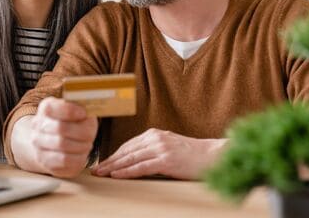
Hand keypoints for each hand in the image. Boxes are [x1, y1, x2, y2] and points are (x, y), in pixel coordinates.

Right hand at [26, 97, 97, 177]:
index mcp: (47, 108)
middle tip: (90, 134)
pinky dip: (78, 158)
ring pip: (63, 146)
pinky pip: (65, 161)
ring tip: (86, 144)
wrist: (54, 142)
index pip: (52, 108)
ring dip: (81, 146)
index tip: (83, 114)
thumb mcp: (78, 109)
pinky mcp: (45, 161)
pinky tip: (81, 153)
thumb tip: (87, 111)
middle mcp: (38, 125)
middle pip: (61, 128)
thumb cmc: (72, 123)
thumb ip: (82, 106)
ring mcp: (39, 144)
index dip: (71, 111)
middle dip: (81, 132)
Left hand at [92, 128, 226, 179]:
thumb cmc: (192, 155)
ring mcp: (161, 148)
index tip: (102, 162)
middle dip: (109, 161)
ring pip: (131, 158)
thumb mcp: (169, 147)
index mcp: (154, 134)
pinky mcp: (167, 160)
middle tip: (95, 169)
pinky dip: (127, 171)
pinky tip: (116, 175)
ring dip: (113, 166)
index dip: (113, 155)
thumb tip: (135, 160)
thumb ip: (153, 150)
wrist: (214, 156)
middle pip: (126, 151)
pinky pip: (142, 167)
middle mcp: (155, 138)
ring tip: (101, 173)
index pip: (128, 145)